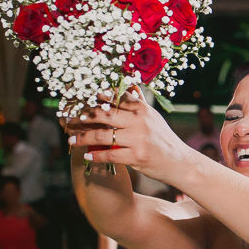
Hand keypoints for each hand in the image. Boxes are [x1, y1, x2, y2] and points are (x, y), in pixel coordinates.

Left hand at [68, 88, 192, 184]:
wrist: (180, 162)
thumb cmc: (163, 139)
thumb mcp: (153, 118)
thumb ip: (139, 103)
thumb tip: (130, 86)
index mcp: (142, 109)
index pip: (113, 98)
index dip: (93, 98)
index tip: (78, 98)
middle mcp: (140, 121)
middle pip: (103, 114)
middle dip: (83, 116)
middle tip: (68, 118)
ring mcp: (138, 139)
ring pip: (102, 135)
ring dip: (83, 138)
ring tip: (71, 139)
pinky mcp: (137, 156)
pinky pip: (110, 155)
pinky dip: (96, 156)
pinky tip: (88, 156)